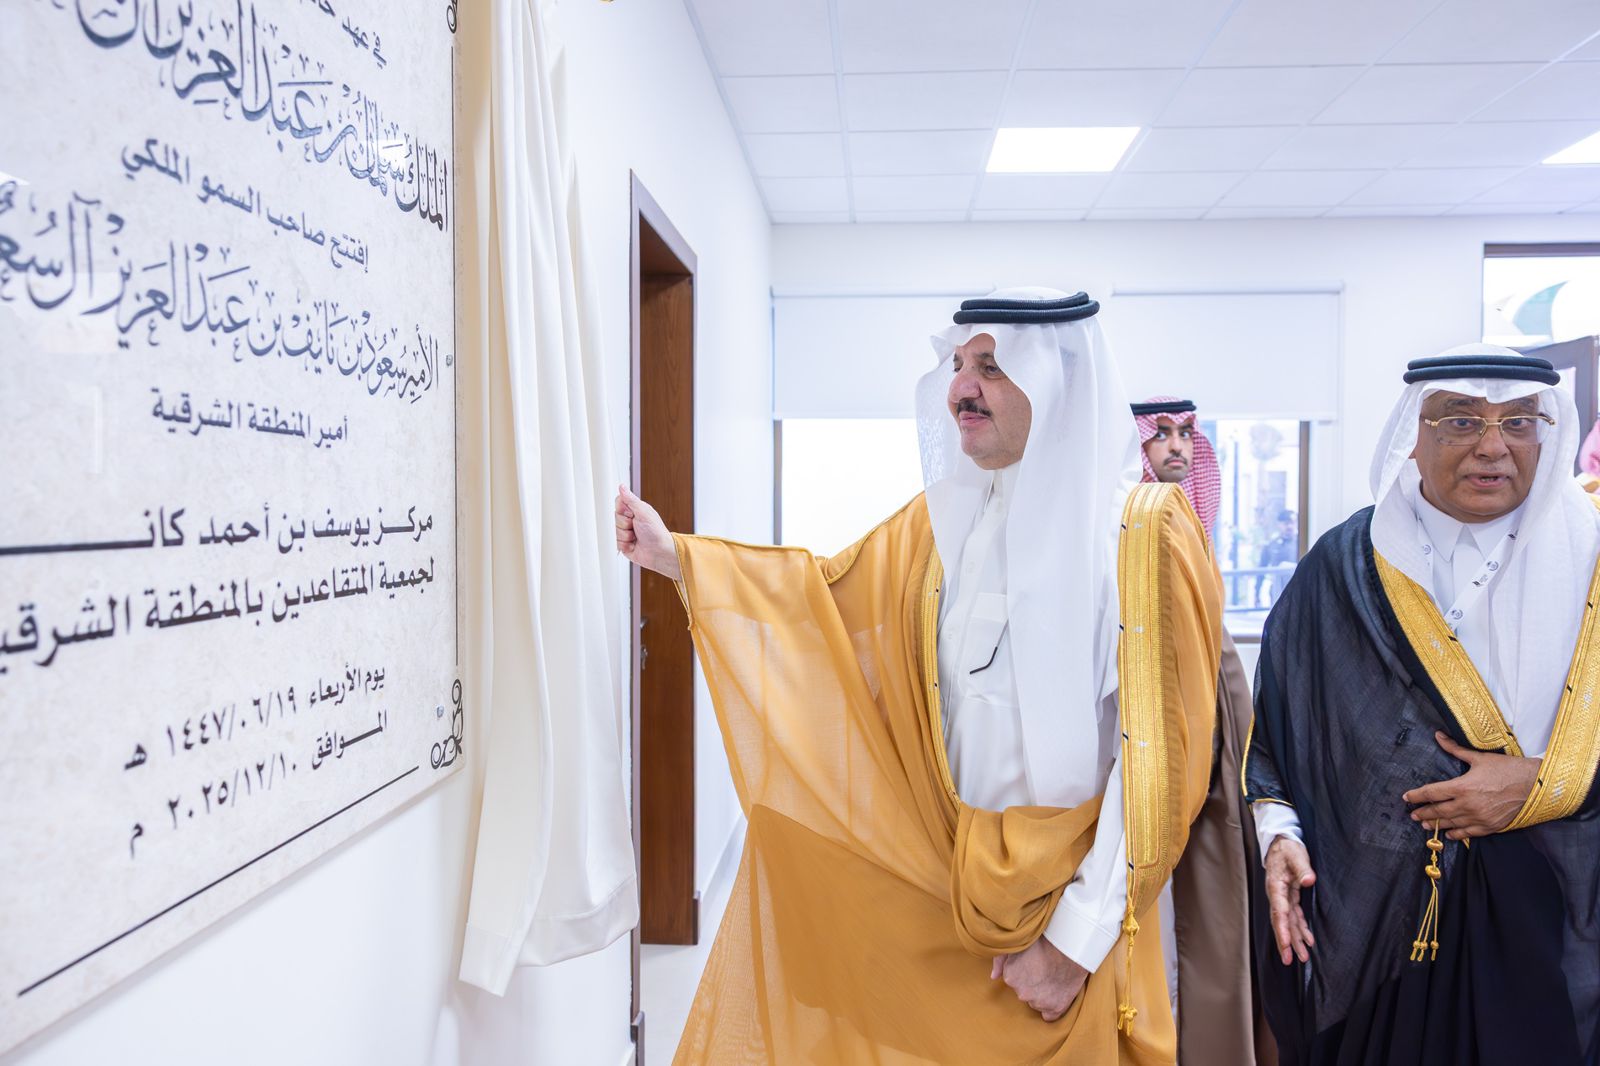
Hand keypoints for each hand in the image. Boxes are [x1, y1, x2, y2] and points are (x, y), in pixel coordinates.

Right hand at [614, 484, 680, 580]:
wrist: (659, 552)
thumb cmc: (656, 532)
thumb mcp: (643, 512)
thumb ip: (630, 499)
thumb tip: (622, 486)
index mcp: (635, 510)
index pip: (618, 503)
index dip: (622, 509)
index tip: (631, 514)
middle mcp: (630, 520)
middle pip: (614, 517)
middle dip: (624, 524)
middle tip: (635, 527)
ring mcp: (626, 532)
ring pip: (614, 530)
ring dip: (625, 535)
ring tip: (636, 537)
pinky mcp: (623, 544)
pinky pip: (615, 542)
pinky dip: (625, 544)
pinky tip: (633, 544)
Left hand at [988, 937, 1086, 1021]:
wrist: (1071, 948)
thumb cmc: (1045, 942)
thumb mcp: (1018, 944)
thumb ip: (1000, 959)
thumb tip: (994, 976)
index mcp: (1010, 978)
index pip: (1014, 981)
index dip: (1025, 972)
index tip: (1035, 964)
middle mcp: (1022, 993)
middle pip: (1025, 992)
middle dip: (1033, 984)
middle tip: (1045, 970)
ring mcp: (1039, 1003)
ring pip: (1037, 1002)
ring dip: (1043, 994)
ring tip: (1054, 978)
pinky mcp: (1055, 1008)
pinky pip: (1049, 1016)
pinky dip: (1052, 1008)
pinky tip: (1056, 995)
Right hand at [1264, 836, 1315, 964]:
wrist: (1281, 843)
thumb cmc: (1288, 848)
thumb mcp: (1296, 854)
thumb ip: (1302, 867)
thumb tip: (1309, 880)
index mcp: (1276, 886)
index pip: (1279, 912)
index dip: (1283, 929)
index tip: (1286, 943)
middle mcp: (1277, 896)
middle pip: (1281, 922)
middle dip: (1285, 941)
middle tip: (1289, 960)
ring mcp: (1283, 898)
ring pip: (1288, 923)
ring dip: (1295, 940)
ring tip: (1302, 957)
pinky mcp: (1289, 898)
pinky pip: (1294, 917)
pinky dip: (1300, 929)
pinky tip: (1308, 940)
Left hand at [1403, 731, 1538, 840]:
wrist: (1536, 785)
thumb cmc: (1508, 769)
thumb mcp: (1480, 758)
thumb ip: (1456, 749)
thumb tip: (1439, 736)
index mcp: (1463, 787)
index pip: (1432, 793)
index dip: (1417, 796)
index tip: (1406, 798)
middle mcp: (1468, 805)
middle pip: (1438, 811)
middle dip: (1424, 813)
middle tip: (1413, 815)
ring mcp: (1479, 818)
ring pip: (1451, 824)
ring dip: (1436, 825)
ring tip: (1424, 825)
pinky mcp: (1491, 826)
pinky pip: (1469, 833)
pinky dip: (1457, 834)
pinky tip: (1449, 834)